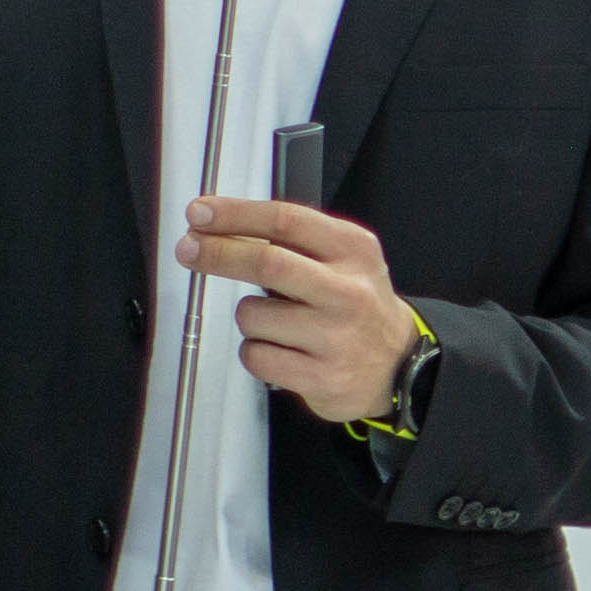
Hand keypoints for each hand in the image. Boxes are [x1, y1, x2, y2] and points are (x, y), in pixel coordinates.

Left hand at [185, 194, 421, 429]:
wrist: (401, 366)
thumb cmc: (359, 306)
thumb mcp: (346, 259)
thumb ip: (295, 241)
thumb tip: (223, 228)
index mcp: (353, 251)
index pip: (286, 222)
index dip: (235, 215)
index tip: (200, 212)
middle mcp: (348, 292)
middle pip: (267, 262)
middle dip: (218, 253)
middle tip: (189, 249)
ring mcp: (335, 337)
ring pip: (253, 316)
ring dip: (248, 317)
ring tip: (275, 323)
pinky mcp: (322, 377)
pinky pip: (257, 357)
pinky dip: (255, 352)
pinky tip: (281, 350)